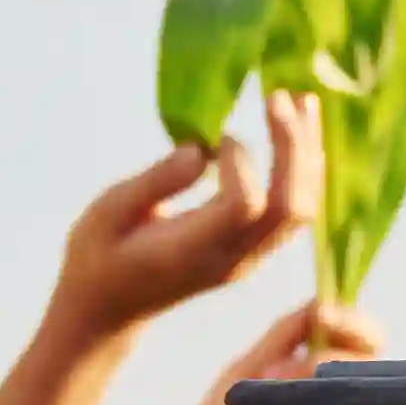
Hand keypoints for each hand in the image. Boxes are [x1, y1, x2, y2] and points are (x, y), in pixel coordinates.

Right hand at [47, 102, 313, 340]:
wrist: (108, 309)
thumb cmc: (97, 255)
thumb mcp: (107, 213)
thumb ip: (154, 183)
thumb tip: (201, 150)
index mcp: (189, 251)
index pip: (243, 206)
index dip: (242, 162)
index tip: (217, 136)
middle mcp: (230, 259)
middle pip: (288, 207)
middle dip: (293, 147)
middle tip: (279, 95)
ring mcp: (248, 259)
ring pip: (301, 210)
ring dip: (308, 153)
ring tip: (302, 100)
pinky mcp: (253, 251)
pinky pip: (294, 212)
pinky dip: (304, 169)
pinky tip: (298, 129)